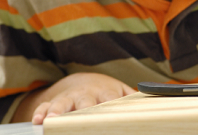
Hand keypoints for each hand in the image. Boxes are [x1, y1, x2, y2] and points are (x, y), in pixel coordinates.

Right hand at [14, 73, 134, 124]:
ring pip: (63, 103)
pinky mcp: (54, 102)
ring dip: (58, 110)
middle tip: (80, 117)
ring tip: (52, 119)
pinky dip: (41, 112)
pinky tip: (37, 121)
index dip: (109, 106)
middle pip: (85, 101)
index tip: (109, 117)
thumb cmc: (106, 92)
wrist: (83, 82)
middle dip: (82, 108)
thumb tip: (154, 100)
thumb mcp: (120, 93)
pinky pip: (45, 106)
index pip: (109, 99)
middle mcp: (87, 94)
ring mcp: (70, 97)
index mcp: (106, 93)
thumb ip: (133, 98)